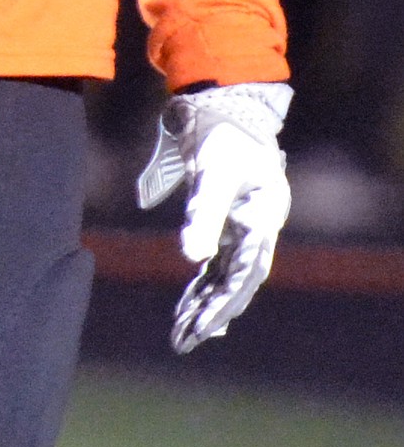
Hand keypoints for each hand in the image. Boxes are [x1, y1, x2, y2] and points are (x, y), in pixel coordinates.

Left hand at [136, 83, 291, 354]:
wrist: (223, 105)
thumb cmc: (220, 136)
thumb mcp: (210, 174)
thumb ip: (203, 216)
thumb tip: (191, 258)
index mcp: (262, 217)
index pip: (243, 272)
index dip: (223, 302)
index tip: (202, 328)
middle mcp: (257, 226)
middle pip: (237, 280)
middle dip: (212, 311)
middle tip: (186, 342)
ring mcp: (244, 224)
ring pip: (226, 274)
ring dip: (206, 302)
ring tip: (185, 334)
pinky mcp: (228, 220)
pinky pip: (217, 260)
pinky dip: (203, 283)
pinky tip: (190, 305)